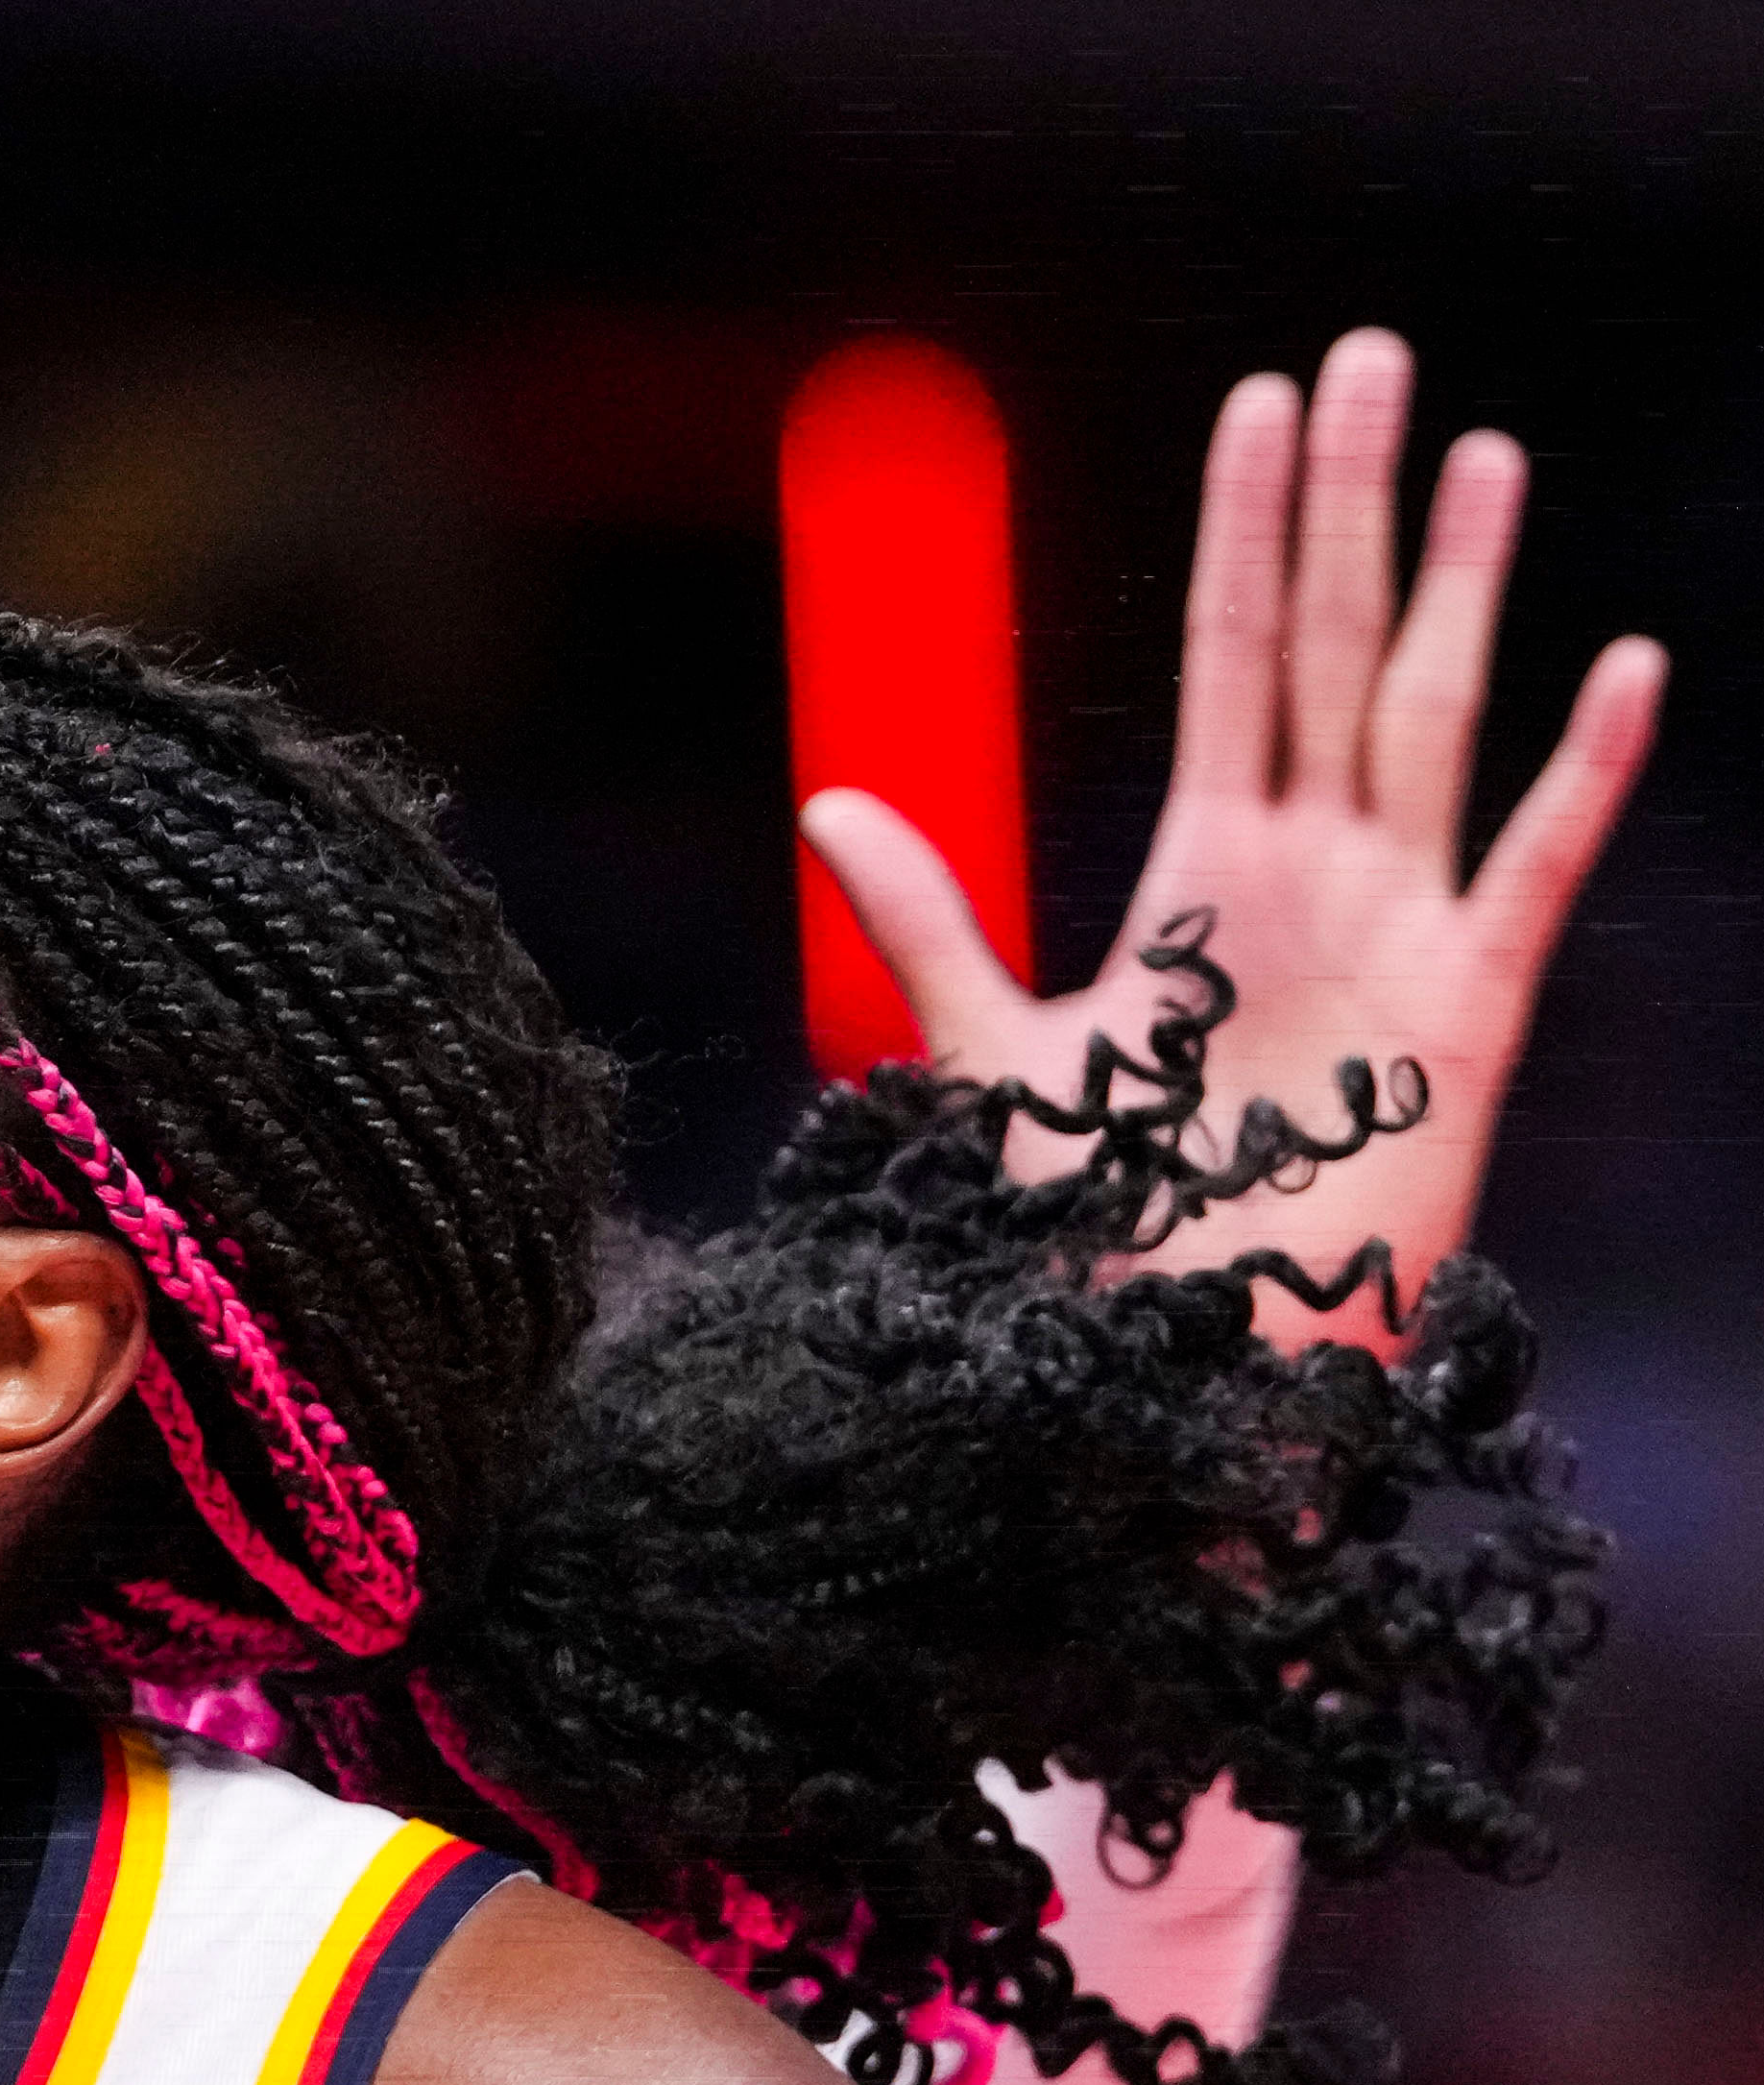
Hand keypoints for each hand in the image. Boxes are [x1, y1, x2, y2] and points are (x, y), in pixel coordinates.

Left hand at [804, 329, 1661, 1342]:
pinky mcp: (1469, 1011)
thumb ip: (925, 921)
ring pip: (1435, 716)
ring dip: (1460, 585)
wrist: (1176, 1368)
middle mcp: (1313, 873)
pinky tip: (1620, 664)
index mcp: (1210, 870)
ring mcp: (1401, 928)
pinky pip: (1534, 867)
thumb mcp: (995, 1052)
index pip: (1230, 657)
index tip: (1254, 402)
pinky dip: (1581, 773)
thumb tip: (824, 804)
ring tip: (1478, 453)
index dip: (1243, 532)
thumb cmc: (1102, 1230)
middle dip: (1347, 506)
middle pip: (1336, 646)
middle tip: (1365, 356)